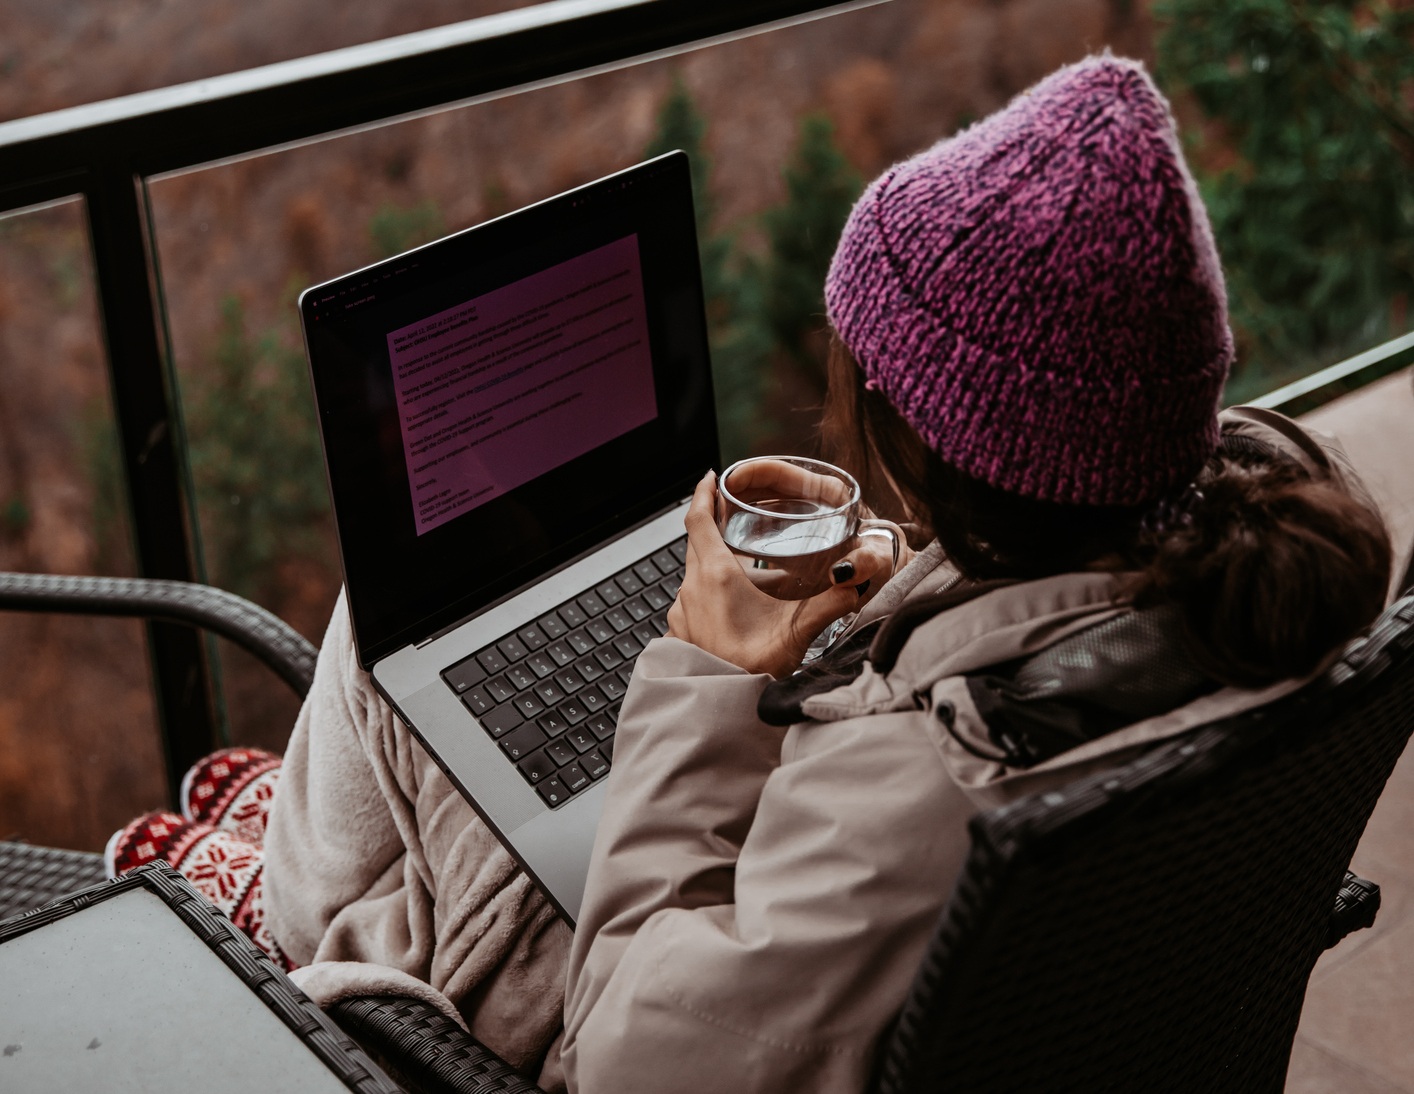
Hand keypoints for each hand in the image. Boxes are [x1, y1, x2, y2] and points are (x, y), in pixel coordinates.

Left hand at [666, 471, 900, 677]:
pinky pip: (692, 599)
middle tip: (733, 511)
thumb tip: (859, 580)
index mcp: (714, 574)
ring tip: (741, 562)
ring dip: (713, 561)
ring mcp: (682, 611)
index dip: (704, 493)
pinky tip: (732, 605)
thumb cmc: (752, 671)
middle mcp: (690, 587)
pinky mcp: (681, 632)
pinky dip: (708, 591)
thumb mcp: (799, 631)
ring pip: (694, 572)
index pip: (698, 518)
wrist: (719, 712)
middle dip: (713, 522)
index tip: (711, 477)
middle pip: (696, 541)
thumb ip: (833, 602)